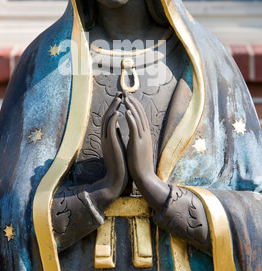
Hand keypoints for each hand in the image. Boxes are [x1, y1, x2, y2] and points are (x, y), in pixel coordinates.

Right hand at [90, 92, 127, 210]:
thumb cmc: (121, 164)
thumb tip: (118, 125)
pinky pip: (110, 129)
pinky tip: (119, 112)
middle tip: (120, 93)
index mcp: (108, 137)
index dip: (114, 107)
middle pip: (106, 116)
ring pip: (107, 120)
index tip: (121, 98)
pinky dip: (113, 119)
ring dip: (113, 108)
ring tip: (119, 98)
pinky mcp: (110, 145)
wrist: (117, 180)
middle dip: (113, 104)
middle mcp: (105, 137)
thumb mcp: (118, 145)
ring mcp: (107, 141)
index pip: (109, 118)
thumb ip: (116, 135)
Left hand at [124, 92, 169, 209]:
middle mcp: (145, 134)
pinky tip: (127, 112)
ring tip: (125, 98)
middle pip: (140, 114)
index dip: (135, 105)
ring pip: (138, 119)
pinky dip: (131, 119)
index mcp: (144, 134)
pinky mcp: (138, 144)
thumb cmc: (139, 164)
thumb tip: (135, 132)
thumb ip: (137, 138)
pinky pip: (134, 129)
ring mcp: (142, 138)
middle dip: (133, 102)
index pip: (141, 116)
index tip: (128, 97)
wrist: (144, 177)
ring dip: (131, 107)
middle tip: (126, 93)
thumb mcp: (139, 147)